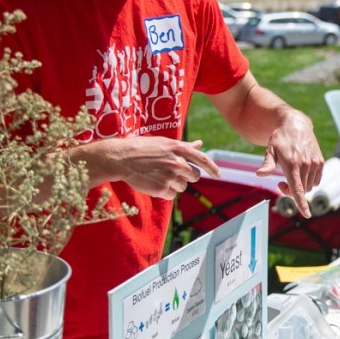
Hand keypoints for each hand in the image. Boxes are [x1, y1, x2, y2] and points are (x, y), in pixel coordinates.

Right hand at [81, 137, 219, 199]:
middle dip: (186, 176)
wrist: (121, 158)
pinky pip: (172, 195)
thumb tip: (200, 144)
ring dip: (174, 184)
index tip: (218, 175)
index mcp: (179, 149)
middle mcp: (177, 162)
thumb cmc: (143, 149)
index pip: (203, 159)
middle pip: (194, 176)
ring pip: (183, 186)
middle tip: (171, 171)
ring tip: (158, 175)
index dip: (213, 168)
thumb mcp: (165, 143)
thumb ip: (184, 146)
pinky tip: (154, 182)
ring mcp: (170, 176)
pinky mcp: (162, 189)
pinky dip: (165, 192)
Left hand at [256, 111, 324, 217]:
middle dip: (291, 191)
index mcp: (292, 164)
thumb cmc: (280, 139)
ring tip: (291, 175)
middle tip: (280, 183)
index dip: (301, 203)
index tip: (307, 214)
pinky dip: (309, 181)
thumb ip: (267, 164)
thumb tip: (259, 174)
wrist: (296, 125)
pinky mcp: (320, 162)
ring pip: (309, 187)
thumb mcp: (270, 150)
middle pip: (301, 190)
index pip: (298, 189)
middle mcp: (306, 165)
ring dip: (300, 186)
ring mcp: (315, 164)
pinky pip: (316, 180)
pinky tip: (301, 171)